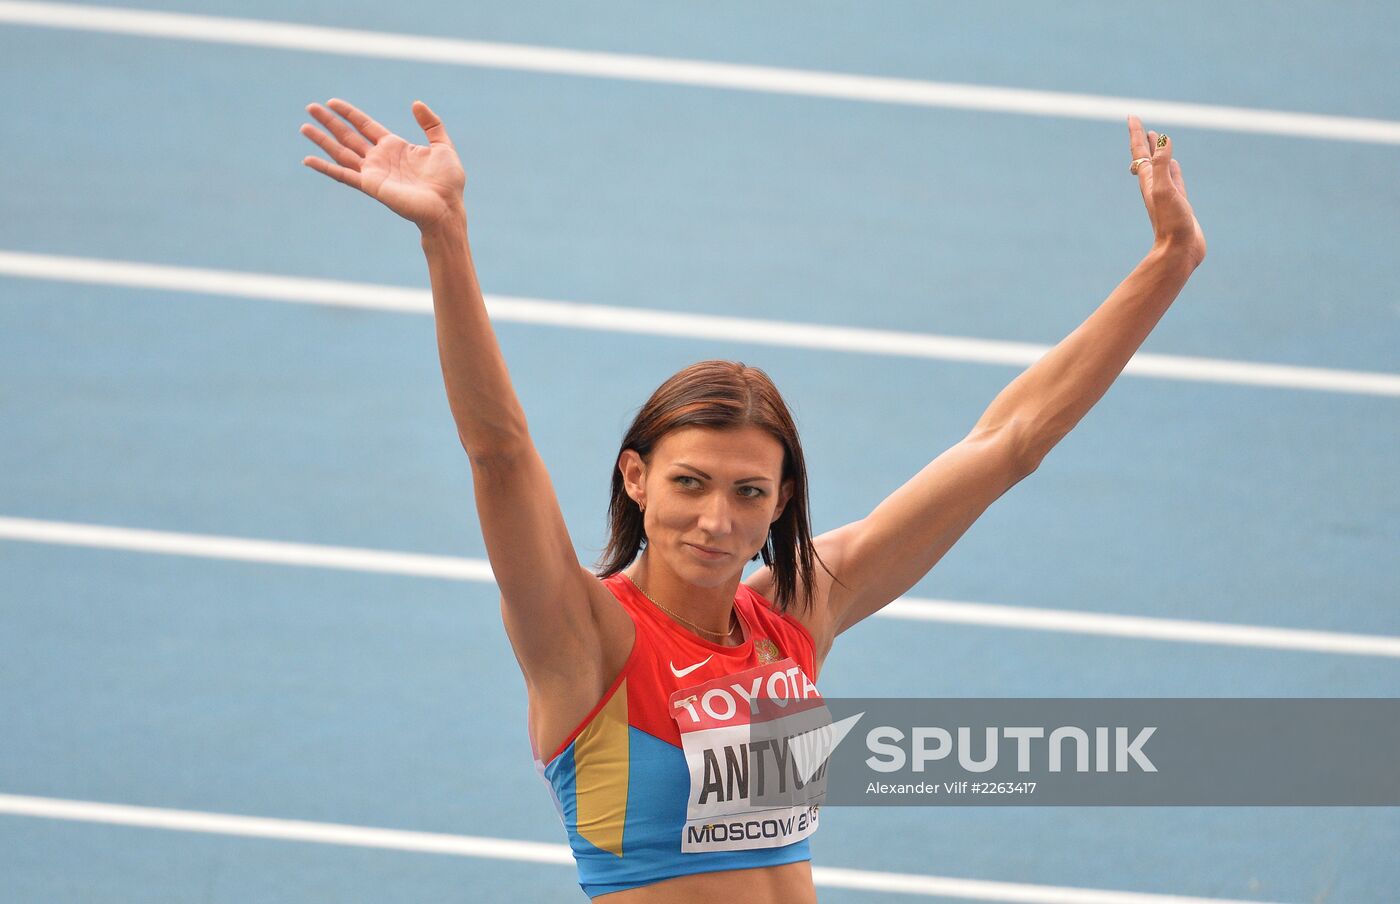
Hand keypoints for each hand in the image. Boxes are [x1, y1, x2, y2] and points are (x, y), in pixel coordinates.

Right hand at [300, 98, 465, 230]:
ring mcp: (373, 173)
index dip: (349, 114)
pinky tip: (308, 160)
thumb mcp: (443, 146)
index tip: (332, 102)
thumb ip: (431, 124)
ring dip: (321, 140)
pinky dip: (325, 167)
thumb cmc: (448, 182)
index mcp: (395, 147)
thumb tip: (416, 103)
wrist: (446, 207)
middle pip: (348, 136)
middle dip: (329, 122)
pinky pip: (343, 174)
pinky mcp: (370, 186)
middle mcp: (380, 159)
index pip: (365, 126)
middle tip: (310, 107)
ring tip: (304, 127)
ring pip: (341, 152)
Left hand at [1128, 115, 1205, 266]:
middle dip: (1144, 141)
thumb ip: (1162, 166)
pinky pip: (1175, 179)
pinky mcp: (1179, 203)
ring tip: (1157, 140)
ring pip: (1160, 167)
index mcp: (1148, 182)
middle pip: (1147, 158)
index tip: (1132, 116)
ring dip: (1158, 153)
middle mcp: (1154, 187)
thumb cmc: (1170, 223)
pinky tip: (1174, 164)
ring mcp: (1167, 195)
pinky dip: (1173, 168)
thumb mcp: (1164, 190)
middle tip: (1142, 126)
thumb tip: (1162, 140)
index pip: (1140, 153)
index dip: (1136, 134)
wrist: (1179, 251)